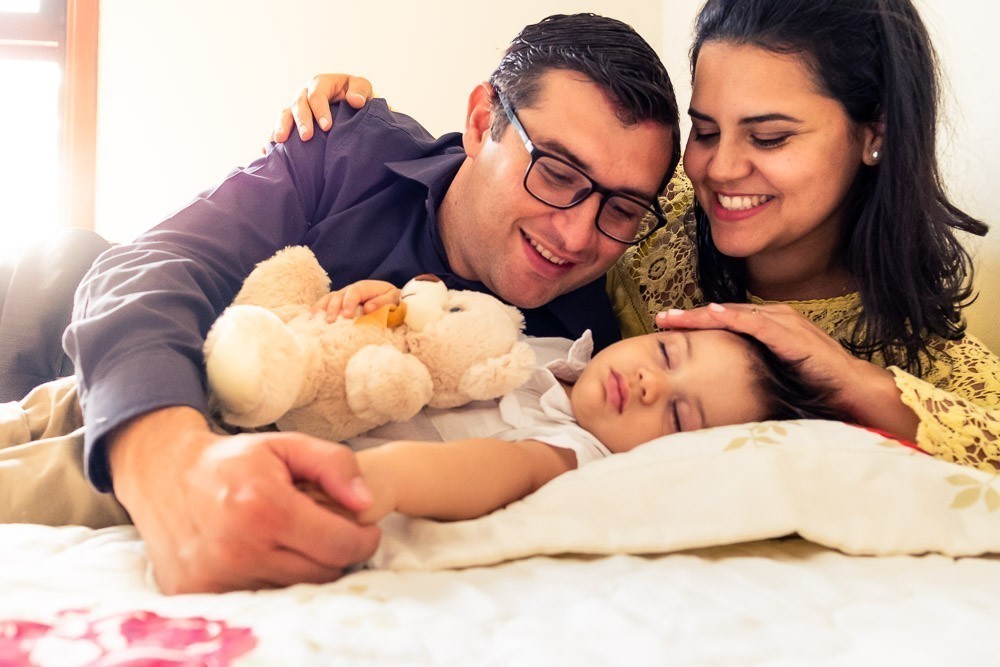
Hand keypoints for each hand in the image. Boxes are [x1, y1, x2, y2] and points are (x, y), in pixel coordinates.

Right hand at [108, 407, 380, 593]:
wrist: (161, 474)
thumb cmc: (233, 459)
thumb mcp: (287, 445)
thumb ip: (335, 465)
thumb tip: (366, 502)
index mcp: (265, 508)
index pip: (339, 545)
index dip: (364, 540)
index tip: (366, 530)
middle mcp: (239, 549)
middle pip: (321, 574)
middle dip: (337, 554)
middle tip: (334, 533)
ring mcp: (215, 577)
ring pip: (293, 590)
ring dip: (304, 568)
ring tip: (297, 540)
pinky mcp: (198, 593)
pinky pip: (259, 597)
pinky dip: (271, 579)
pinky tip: (268, 553)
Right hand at [270, 74, 374, 144]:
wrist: (352, 109)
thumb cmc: (357, 97)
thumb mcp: (362, 87)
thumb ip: (360, 90)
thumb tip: (355, 101)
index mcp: (321, 84)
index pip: (316, 94)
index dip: (320, 110)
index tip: (327, 126)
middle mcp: (305, 94)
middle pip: (298, 105)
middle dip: (301, 121)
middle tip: (306, 137)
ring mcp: (296, 108)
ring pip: (284, 115)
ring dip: (281, 127)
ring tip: (280, 142)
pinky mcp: (292, 122)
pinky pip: (279, 128)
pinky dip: (272, 138)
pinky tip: (267, 151)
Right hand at [312, 280, 399, 321]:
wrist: (389, 298)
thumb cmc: (391, 299)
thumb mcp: (393, 299)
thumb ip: (383, 302)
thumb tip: (368, 308)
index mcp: (364, 287)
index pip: (354, 292)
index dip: (349, 303)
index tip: (347, 316)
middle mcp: (350, 289)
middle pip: (338, 295)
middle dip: (333, 308)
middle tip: (330, 322)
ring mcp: (342, 295)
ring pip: (328, 298)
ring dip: (322, 309)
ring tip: (316, 321)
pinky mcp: (338, 303)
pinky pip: (325, 304)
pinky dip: (318, 310)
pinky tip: (312, 320)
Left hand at [656, 303, 918, 437]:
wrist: (852, 387)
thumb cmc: (815, 381)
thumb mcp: (777, 368)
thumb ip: (753, 364)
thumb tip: (723, 378)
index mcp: (771, 323)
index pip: (726, 318)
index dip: (696, 321)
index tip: (668, 325)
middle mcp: (775, 316)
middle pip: (723, 312)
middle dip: (690, 316)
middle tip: (660, 318)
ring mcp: (783, 322)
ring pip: (732, 314)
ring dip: (700, 315)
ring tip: (674, 318)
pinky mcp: (790, 334)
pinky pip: (754, 323)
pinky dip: (731, 318)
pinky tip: (710, 314)